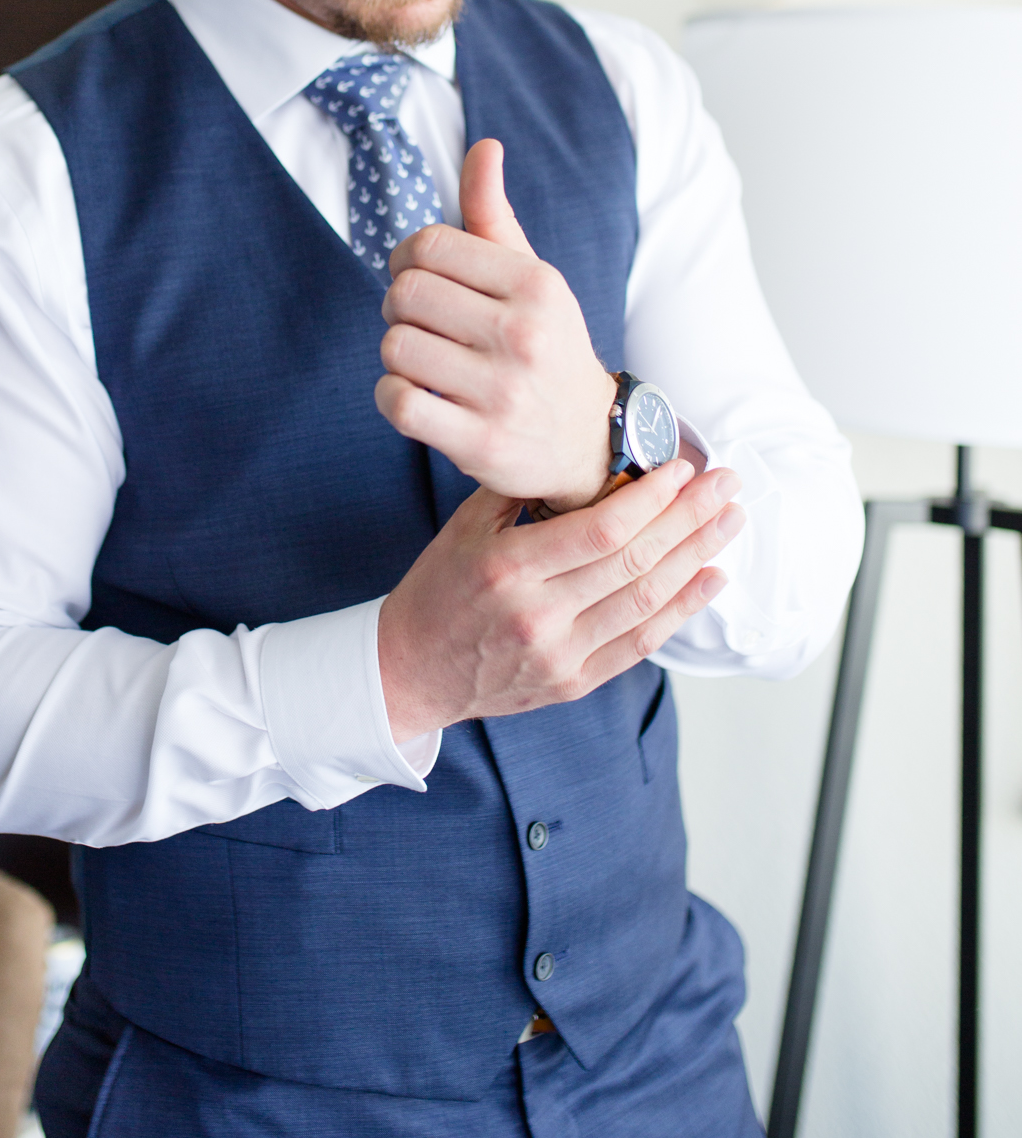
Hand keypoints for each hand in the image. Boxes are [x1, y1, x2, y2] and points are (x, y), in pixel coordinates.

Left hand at [376, 138, 617, 510]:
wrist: (586, 441)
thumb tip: (484, 146)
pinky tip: (416, 396)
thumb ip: (494, 214)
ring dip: (397, 356)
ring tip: (425, 363)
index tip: (418, 279)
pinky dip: (392, 397)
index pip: (429, 246)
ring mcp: (503, 392)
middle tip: (420, 325)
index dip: (406, 259)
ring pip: (396, 347)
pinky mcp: (481, 443)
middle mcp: (524, 335)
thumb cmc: (546, 347)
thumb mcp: (531, 278)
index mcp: (536, 284)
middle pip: (406, 293)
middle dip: (399, 306)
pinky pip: (398, 402)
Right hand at [379, 460, 743, 742]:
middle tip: (726, 484)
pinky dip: (681, 609)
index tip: (682, 468)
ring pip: (646, 601)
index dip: (650, 498)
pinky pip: (639, 644)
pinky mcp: (573, 683)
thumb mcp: (463, 530)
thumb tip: (583, 455)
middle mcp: (538, 615)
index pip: (600, 529)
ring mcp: (560, 655)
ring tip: (730, 522)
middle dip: (689, 517)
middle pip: (634, 561)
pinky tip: (710, 578)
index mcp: (508, 569)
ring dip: (696, 556)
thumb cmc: (437, 593)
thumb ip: (520, 493)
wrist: (408, 672)